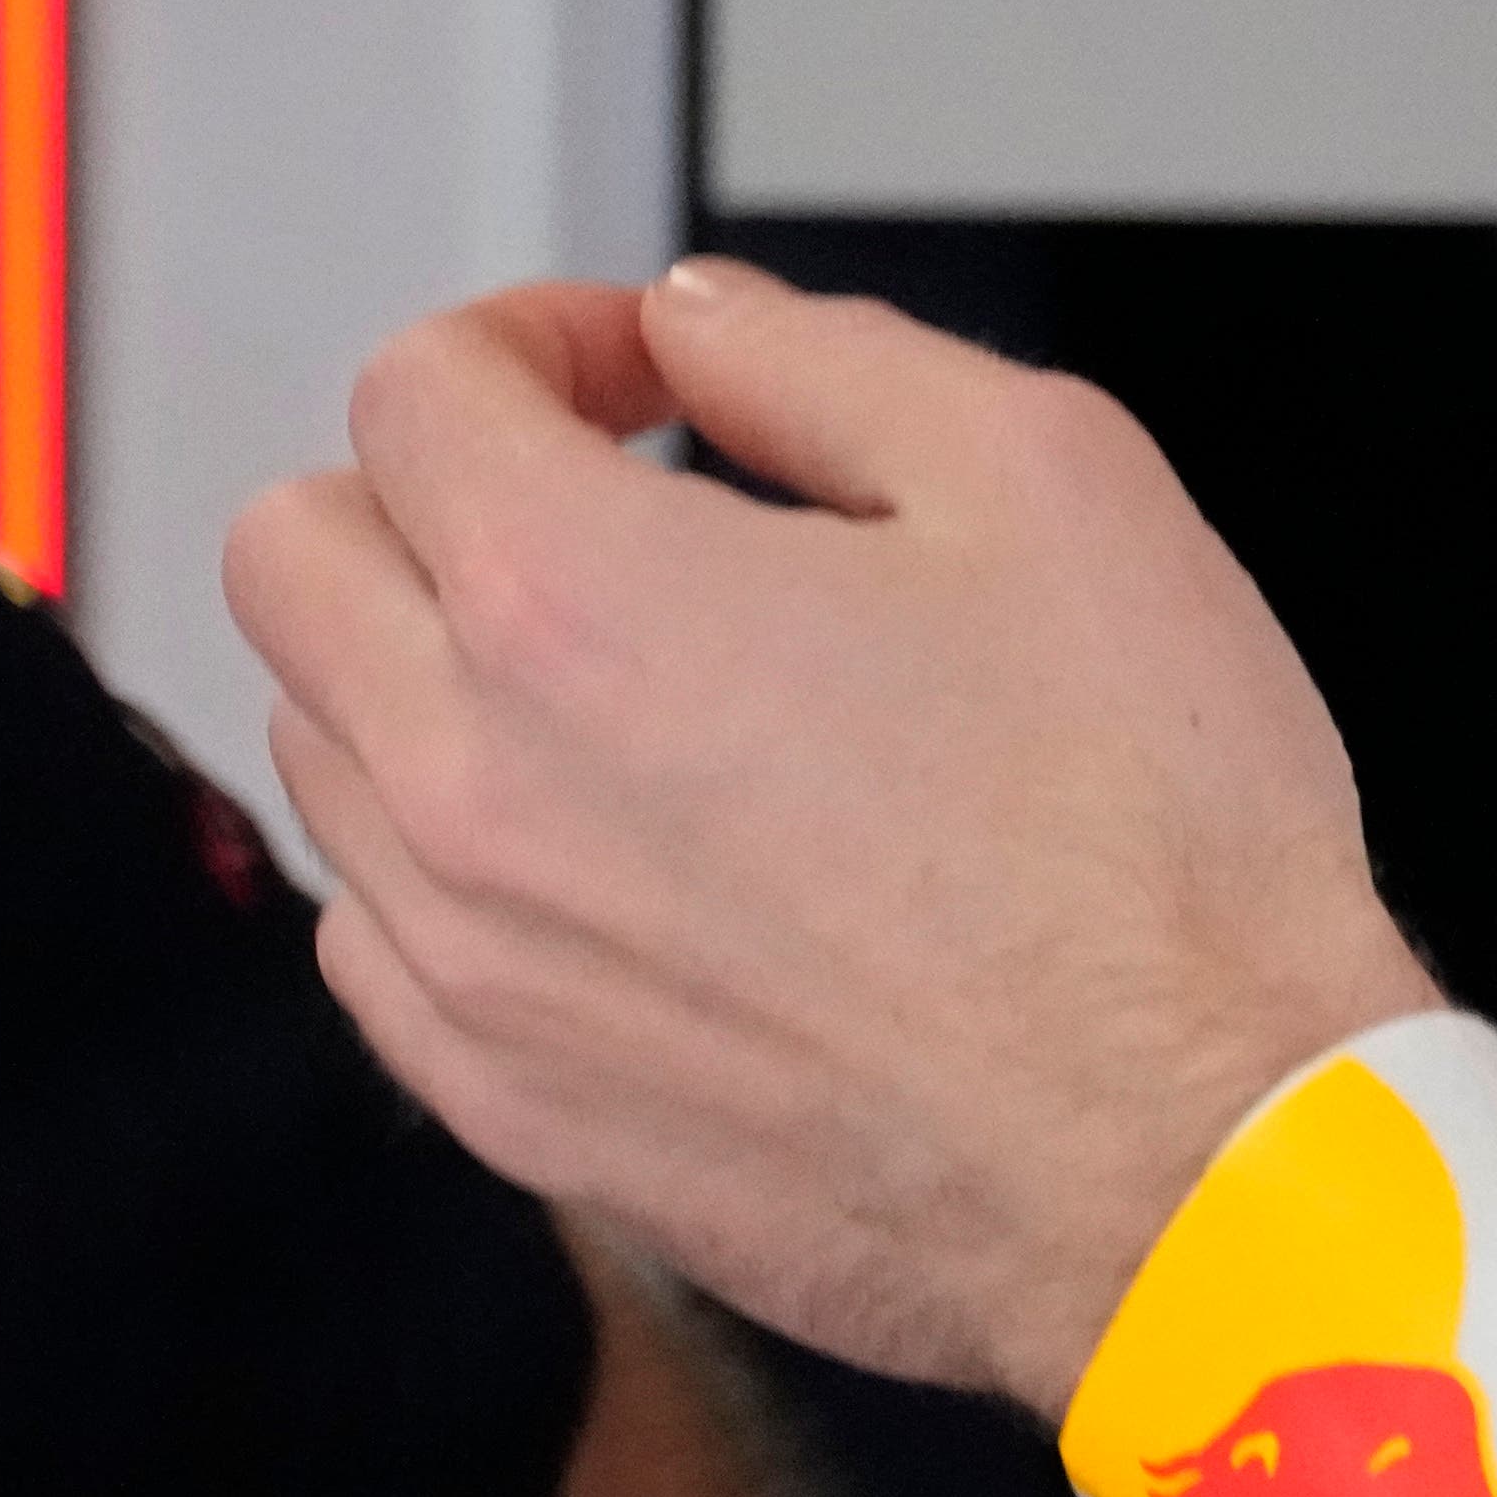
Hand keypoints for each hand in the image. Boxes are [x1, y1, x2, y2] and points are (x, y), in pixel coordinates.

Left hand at [225, 261, 1432, 1408]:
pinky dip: (444, 867)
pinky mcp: (511, 1114)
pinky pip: (372, 941)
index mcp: (572, 600)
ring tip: (613, 687)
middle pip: (292, 556)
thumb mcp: (1041, 476)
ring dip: (424, 676)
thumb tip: (696, 327)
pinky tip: (605, 854)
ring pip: (320, 749)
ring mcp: (473, 968)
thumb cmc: (1150, 850)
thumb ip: (819, 356)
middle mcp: (474, 784)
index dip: (531, 339)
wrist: (1204, 1169)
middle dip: (424, 490)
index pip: (412, 393)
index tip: (631, 378)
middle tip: (581, 504)